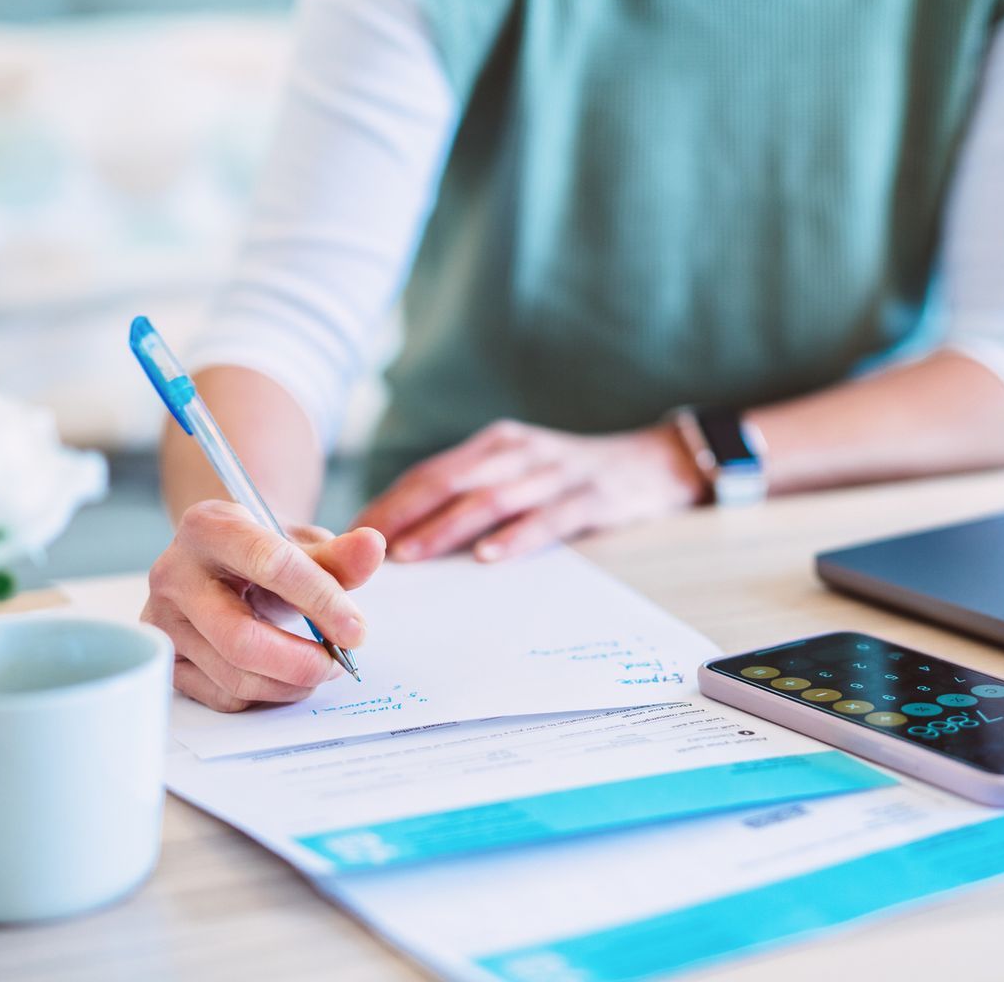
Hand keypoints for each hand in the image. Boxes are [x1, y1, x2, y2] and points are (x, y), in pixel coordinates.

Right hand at [142, 501, 384, 711]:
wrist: (221, 562)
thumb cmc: (263, 550)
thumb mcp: (300, 541)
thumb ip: (337, 553)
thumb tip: (373, 547)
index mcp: (207, 527)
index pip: (271, 565)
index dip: (322, 600)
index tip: (357, 629)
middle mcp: (173, 574)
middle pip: (241, 638)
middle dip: (302, 661)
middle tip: (338, 662)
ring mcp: (163, 622)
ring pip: (234, 675)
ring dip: (290, 683)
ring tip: (319, 666)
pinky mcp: (167, 660)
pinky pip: (223, 696)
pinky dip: (266, 695)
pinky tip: (285, 675)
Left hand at [353, 420, 704, 563]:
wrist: (656, 461)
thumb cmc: (574, 477)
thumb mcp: (520, 472)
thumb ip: (473, 493)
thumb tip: (407, 538)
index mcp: (494, 445)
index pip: (429, 473)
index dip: (387, 503)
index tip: (347, 534)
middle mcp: (518, 451)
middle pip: (448, 481)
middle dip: (402, 515)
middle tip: (363, 548)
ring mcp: (556, 472)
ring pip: (490, 498)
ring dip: (446, 528)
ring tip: (411, 556)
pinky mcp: (591, 496)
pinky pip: (548, 518)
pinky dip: (516, 537)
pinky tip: (489, 558)